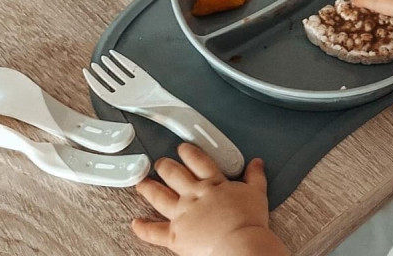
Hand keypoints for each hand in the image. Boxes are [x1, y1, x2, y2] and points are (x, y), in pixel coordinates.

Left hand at [132, 143, 287, 255]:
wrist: (239, 243)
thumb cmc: (249, 221)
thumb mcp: (256, 193)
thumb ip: (255, 176)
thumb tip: (257, 163)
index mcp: (213, 184)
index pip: (198, 162)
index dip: (189, 153)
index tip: (183, 148)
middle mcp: (194, 195)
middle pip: (175, 175)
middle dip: (166, 166)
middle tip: (160, 162)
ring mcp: (182, 214)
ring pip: (160, 197)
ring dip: (149, 188)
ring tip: (142, 182)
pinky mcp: (175, 236)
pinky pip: (155, 231)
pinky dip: (143, 227)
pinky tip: (135, 223)